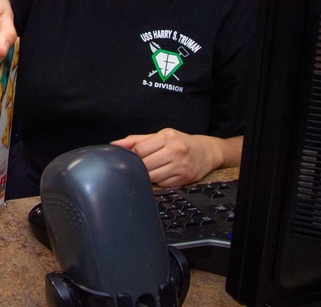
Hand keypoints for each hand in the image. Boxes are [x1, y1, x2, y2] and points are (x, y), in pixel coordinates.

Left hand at [110, 129, 242, 186]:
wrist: (206, 152)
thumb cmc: (179, 142)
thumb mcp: (159, 136)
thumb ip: (135, 140)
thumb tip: (114, 144)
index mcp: (167, 137)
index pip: (139, 150)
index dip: (132, 156)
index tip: (132, 157)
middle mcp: (175, 151)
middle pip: (145, 165)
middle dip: (139, 166)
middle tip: (142, 164)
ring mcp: (181, 166)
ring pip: (153, 177)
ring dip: (148, 175)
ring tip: (153, 168)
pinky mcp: (185, 179)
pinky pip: (163, 184)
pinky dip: (159, 181)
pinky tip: (163, 174)